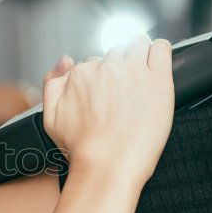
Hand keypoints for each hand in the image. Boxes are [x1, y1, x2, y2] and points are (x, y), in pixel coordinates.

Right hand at [42, 36, 173, 185]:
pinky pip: (161, 49)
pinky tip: (156, 62)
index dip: (99, 77)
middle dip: (119, 67)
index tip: (105, 93)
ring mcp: (133, 71)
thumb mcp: (50, 117)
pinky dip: (159, 51)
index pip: (92, 62)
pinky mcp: (157, 79)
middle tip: (123, 90)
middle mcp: (106, 68)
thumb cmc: (82, 149)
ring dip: (139, 55)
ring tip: (140, 76)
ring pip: (138, 45)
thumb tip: (65, 60)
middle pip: (115, 53)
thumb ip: (52, 83)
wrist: (107, 167)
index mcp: (80, 74)